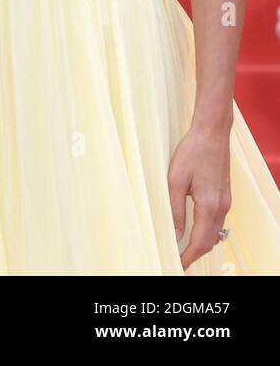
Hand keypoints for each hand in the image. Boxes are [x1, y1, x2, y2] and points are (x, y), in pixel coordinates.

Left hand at [168, 119, 231, 269]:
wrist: (212, 134)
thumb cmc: (191, 153)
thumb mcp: (175, 180)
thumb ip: (174, 209)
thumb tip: (175, 234)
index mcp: (209, 206)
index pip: (200, 242)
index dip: (188, 257)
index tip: (177, 266)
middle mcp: (221, 208)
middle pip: (209, 241)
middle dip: (194, 255)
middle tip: (178, 262)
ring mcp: (225, 202)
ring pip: (214, 233)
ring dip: (200, 244)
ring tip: (182, 250)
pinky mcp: (223, 196)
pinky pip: (216, 222)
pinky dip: (205, 232)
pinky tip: (193, 231)